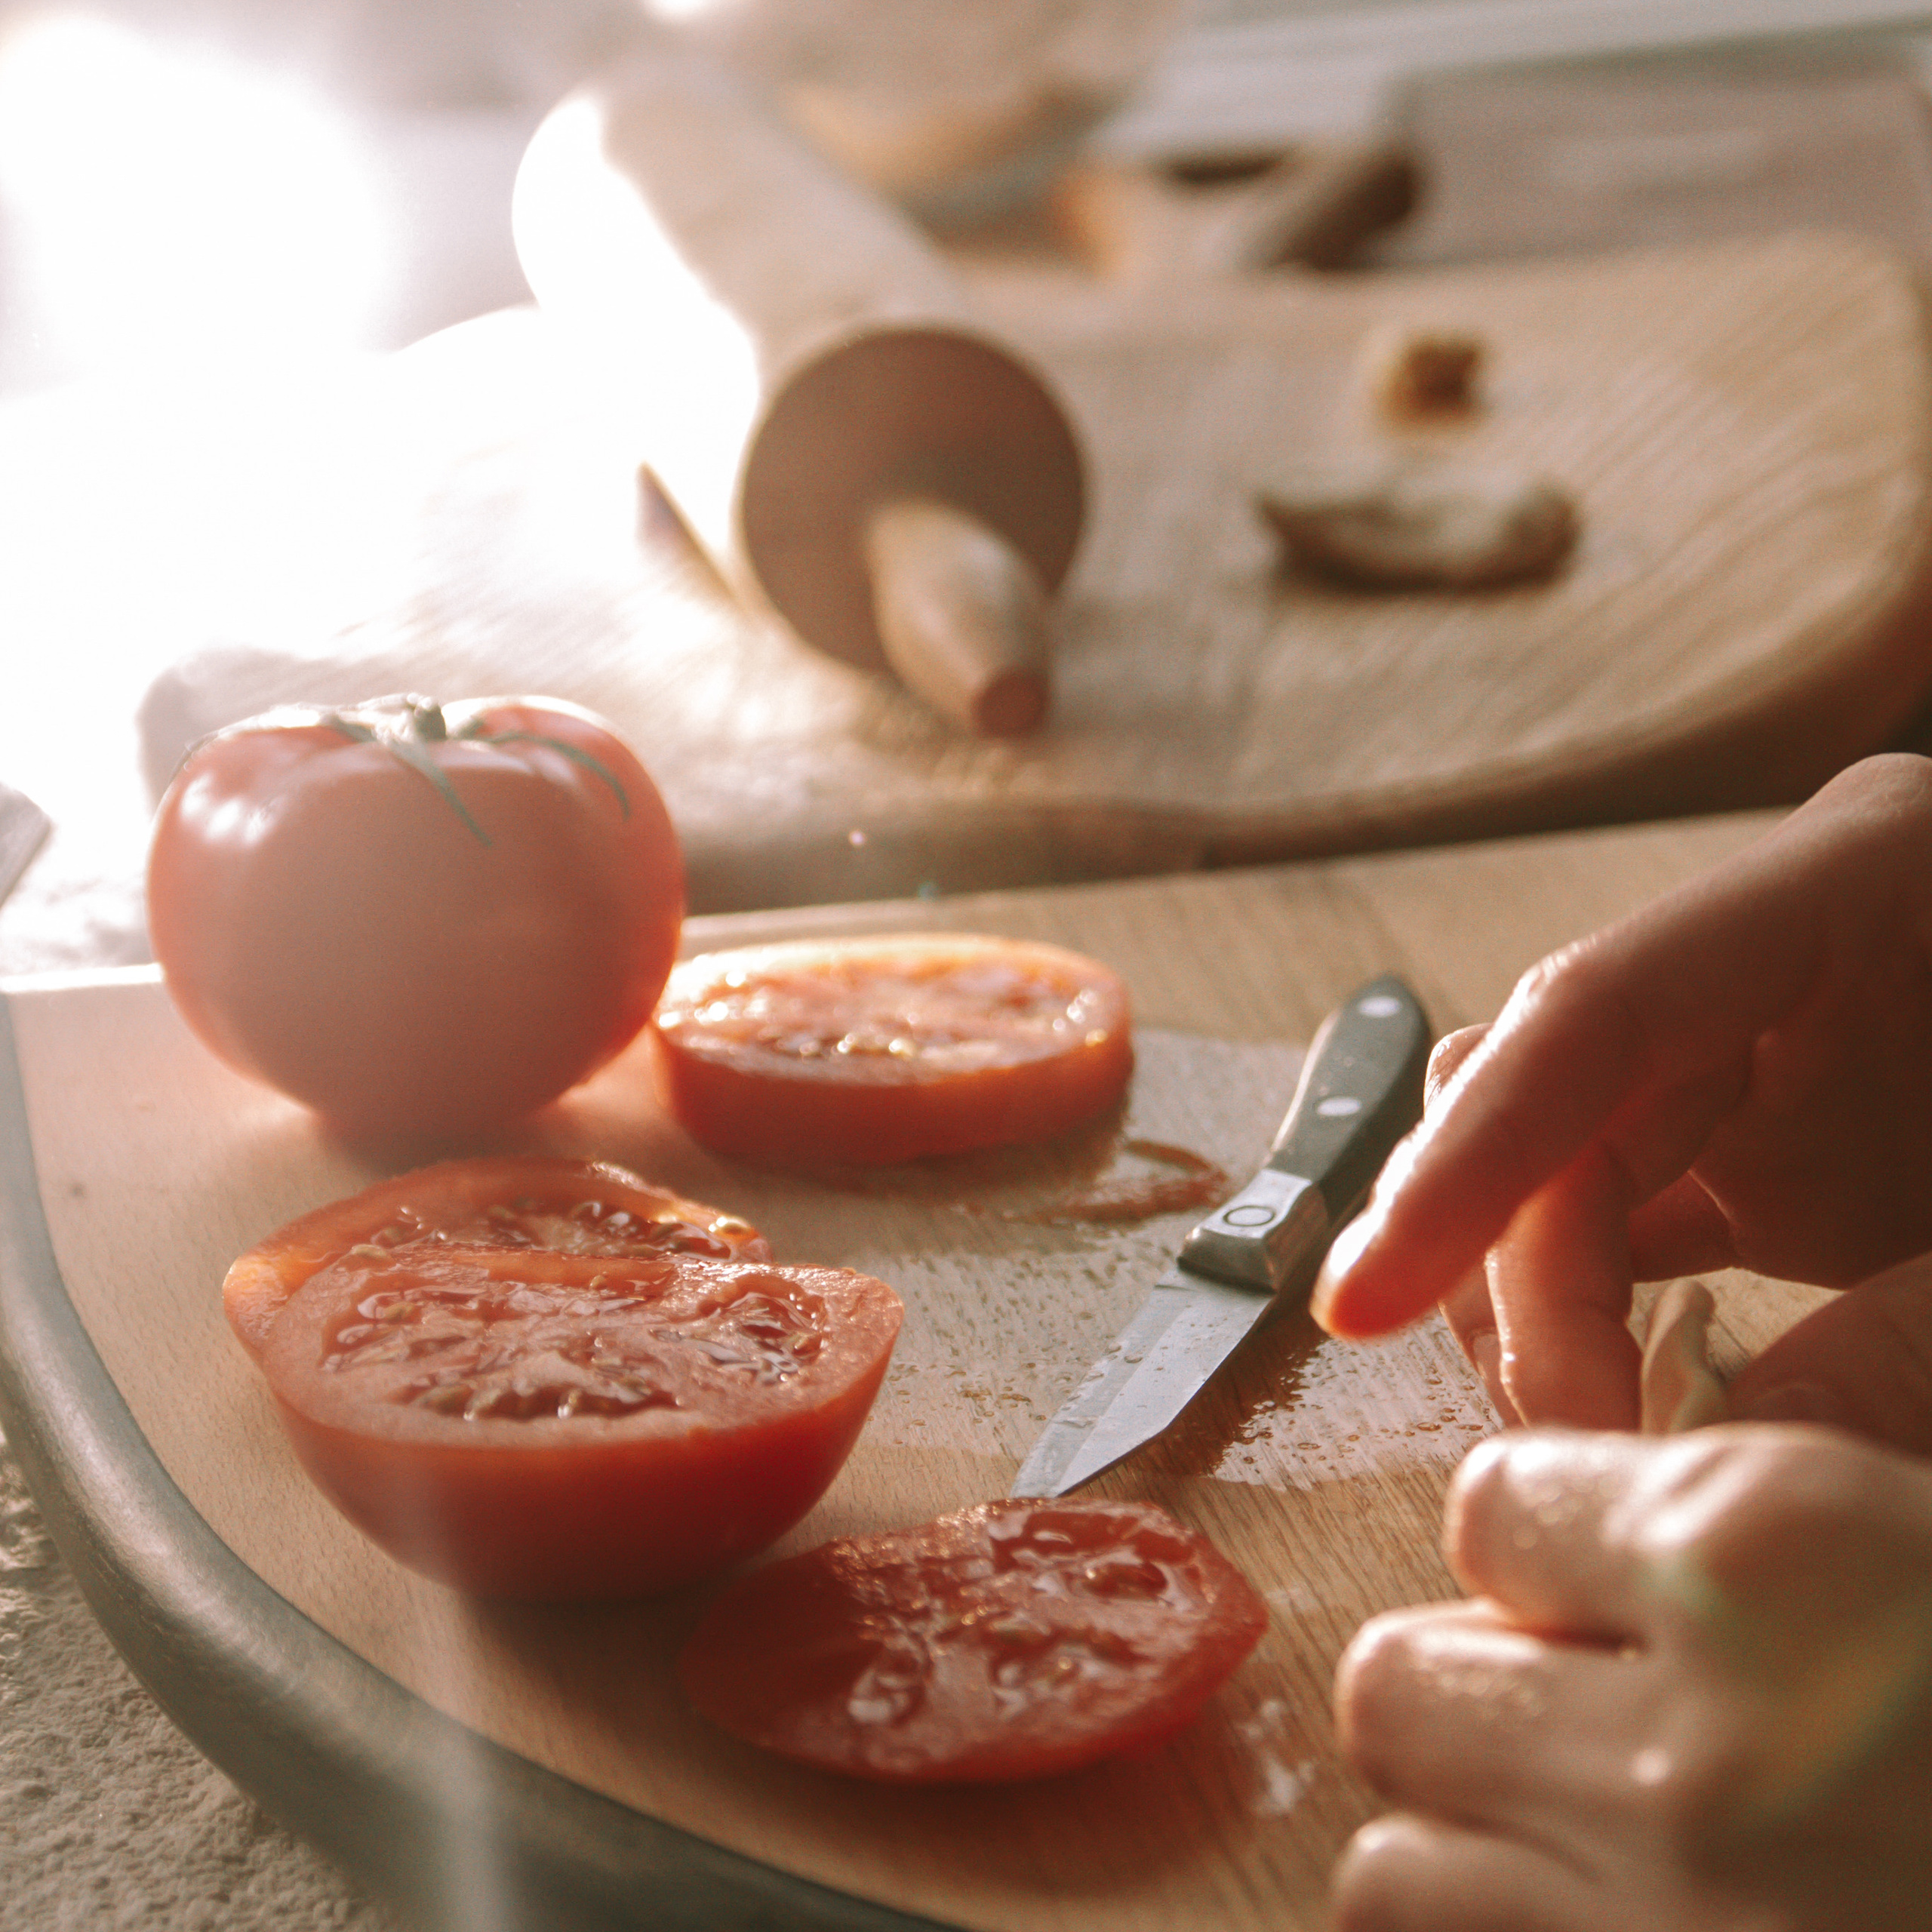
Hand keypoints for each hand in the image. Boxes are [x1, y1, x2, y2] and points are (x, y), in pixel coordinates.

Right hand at [1311, 754, 1931, 1427]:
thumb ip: (1916, 1344)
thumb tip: (1704, 1474)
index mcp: (1859, 886)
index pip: (1597, 1007)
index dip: (1465, 1159)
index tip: (1363, 1303)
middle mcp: (1761, 958)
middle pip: (1544, 1091)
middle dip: (1513, 1271)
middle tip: (1576, 1445)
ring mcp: (1749, 1047)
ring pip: (1550, 1154)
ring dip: (1536, 1301)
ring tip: (1592, 1434)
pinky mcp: (1757, 1143)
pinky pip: (1617, 1214)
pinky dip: (1593, 1314)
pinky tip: (1614, 1402)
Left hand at [1332, 1426, 1931, 1931]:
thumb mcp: (1920, 1537)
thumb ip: (1732, 1540)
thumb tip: (1575, 1556)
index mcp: (1776, 1552)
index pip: (1484, 1504)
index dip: (1536, 1546)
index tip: (1602, 1589)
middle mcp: (1695, 1744)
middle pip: (1393, 1682)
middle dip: (1466, 1695)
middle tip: (1583, 1730)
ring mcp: (1669, 1929)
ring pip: (1391, 1869)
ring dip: (1468, 1850)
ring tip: (1590, 1853)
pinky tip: (1612, 1920)